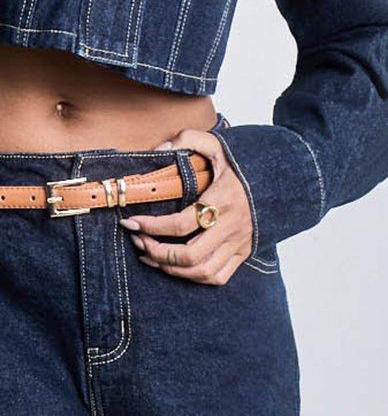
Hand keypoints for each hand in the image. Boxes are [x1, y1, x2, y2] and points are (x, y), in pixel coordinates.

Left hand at [119, 128, 253, 285]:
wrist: (284, 179)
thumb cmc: (247, 163)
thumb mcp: (219, 144)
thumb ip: (189, 139)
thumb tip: (161, 148)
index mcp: (223, 200)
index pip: (181, 224)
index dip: (151, 226)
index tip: (131, 222)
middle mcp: (231, 226)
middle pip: (189, 255)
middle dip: (157, 251)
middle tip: (138, 240)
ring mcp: (239, 242)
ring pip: (202, 271)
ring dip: (171, 268)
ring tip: (149, 255)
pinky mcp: (244, 252)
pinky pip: (218, 276)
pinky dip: (194, 277)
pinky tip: (176, 266)